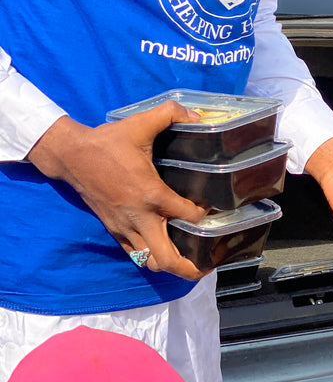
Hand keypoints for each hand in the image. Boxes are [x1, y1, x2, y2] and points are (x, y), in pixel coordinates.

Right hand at [28, 102, 208, 280]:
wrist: (73, 156)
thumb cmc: (109, 141)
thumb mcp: (142, 122)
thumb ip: (172, 114)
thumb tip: (197, 116)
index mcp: (151, 194)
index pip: (187, 216)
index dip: (203, 214)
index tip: (210, 205)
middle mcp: (139, 217)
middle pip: (165, 259)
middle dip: (189, 267)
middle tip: (208, 263)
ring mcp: (125, 228)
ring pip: (149, 263)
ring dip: (171, 266)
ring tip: (190, 261)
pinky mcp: (114, 230)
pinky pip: (135, 254)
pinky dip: (151, 257)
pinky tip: (165, 248)